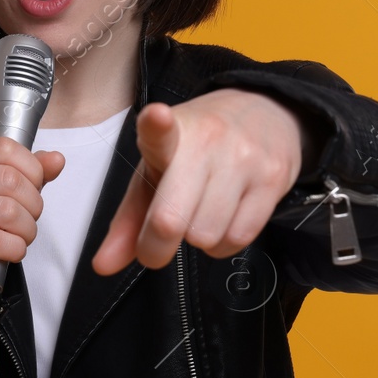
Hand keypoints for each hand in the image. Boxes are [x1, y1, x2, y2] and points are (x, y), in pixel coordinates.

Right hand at [0, 136, 66, 291]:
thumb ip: (28, 172)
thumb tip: (55, 160)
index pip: (4, 148)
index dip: (31, 169)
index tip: (33, 187)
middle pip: (10, 180)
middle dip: (33, 204)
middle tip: (28, 218)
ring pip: (7, 211)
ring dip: (26, 230)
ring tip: (19, 236)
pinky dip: (14, 248)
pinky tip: (8, 250)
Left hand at [90, 89, 306, 274]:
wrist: (264, 111)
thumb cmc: (197, 149)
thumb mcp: (156, 172)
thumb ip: (128, 221)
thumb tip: (104, 265)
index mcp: (171, 133)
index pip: (161, 131)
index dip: (156, 126)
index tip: (157, 116)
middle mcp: (209, 140)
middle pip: (172, 218)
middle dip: (158, 244)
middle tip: (161, 236)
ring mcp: (244, 158)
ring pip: (206, 235)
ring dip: (198, 239)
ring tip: (202, 213)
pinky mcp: (274, 178)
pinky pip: (239, 238)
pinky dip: (224, 244)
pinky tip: (224, 219)